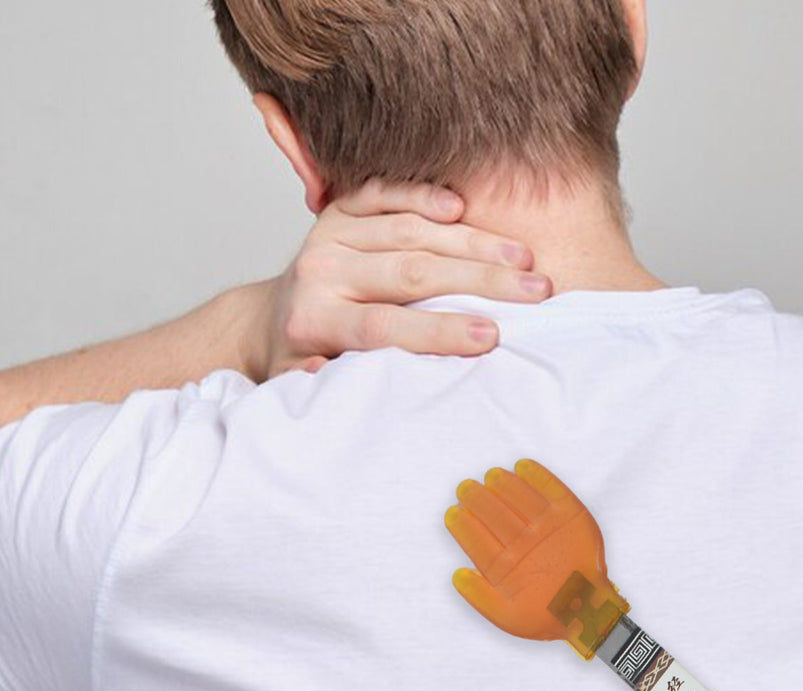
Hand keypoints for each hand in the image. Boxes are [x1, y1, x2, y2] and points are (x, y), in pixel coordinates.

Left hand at [243, 179, 553, 380]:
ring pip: (408, 229)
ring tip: (522, 257)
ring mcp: (329, 234)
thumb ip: (330, 383)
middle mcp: (320, 272)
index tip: (491, 337)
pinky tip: (463, 207)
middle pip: (409, 271)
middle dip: (478, 281)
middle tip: (533, 291)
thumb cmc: (306, 358)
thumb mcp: (308, 386)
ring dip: (472, 241)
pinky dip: (424, 196)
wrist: (269, 318)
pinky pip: (384, 192)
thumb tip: (351, 376)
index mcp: (315, 320)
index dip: (439, 330)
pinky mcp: (339, 208)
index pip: (385, 326)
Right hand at [444, 460, 629, 660]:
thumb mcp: (508, 617)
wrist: (589, 608)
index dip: (462, 525)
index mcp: (507, 570)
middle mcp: (527, 546)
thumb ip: (480, 597)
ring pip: (520, 499)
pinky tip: (522, 466)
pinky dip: (537, 476)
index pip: (477, 541)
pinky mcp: (573, 516)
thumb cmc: (545, 612)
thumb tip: (457, 574)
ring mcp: (550, 529)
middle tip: (465, 487)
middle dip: (476, 499)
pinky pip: (552, 490)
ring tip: (491, 475)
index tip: (453, 513)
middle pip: (495, 515)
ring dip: (503, 484)